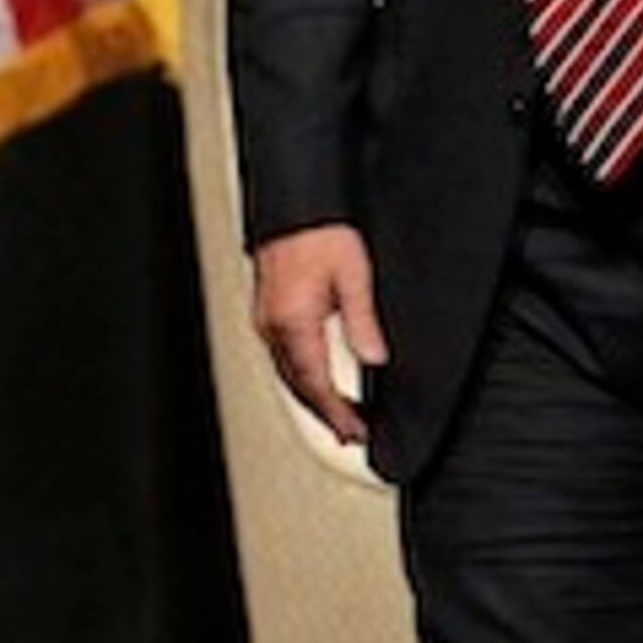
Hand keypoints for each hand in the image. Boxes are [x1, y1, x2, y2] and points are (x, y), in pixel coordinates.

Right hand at [250, 222, 384, 447]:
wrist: (295, 207)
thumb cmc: (321, 233)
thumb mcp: (354, 275)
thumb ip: (362, 321)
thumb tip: (375, 359)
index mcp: (292, 322)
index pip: (316, 384)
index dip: (336, 413)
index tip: (355, 432)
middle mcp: (273, 326)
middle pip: (299, 386)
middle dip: (326, 414)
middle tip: (352, 434)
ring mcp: (267, 320)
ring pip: (289, 374)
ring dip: (314, 399)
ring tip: (338, 418)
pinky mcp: (269, 312)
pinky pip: (285, 357)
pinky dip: (303, 377)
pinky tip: (318, 383)